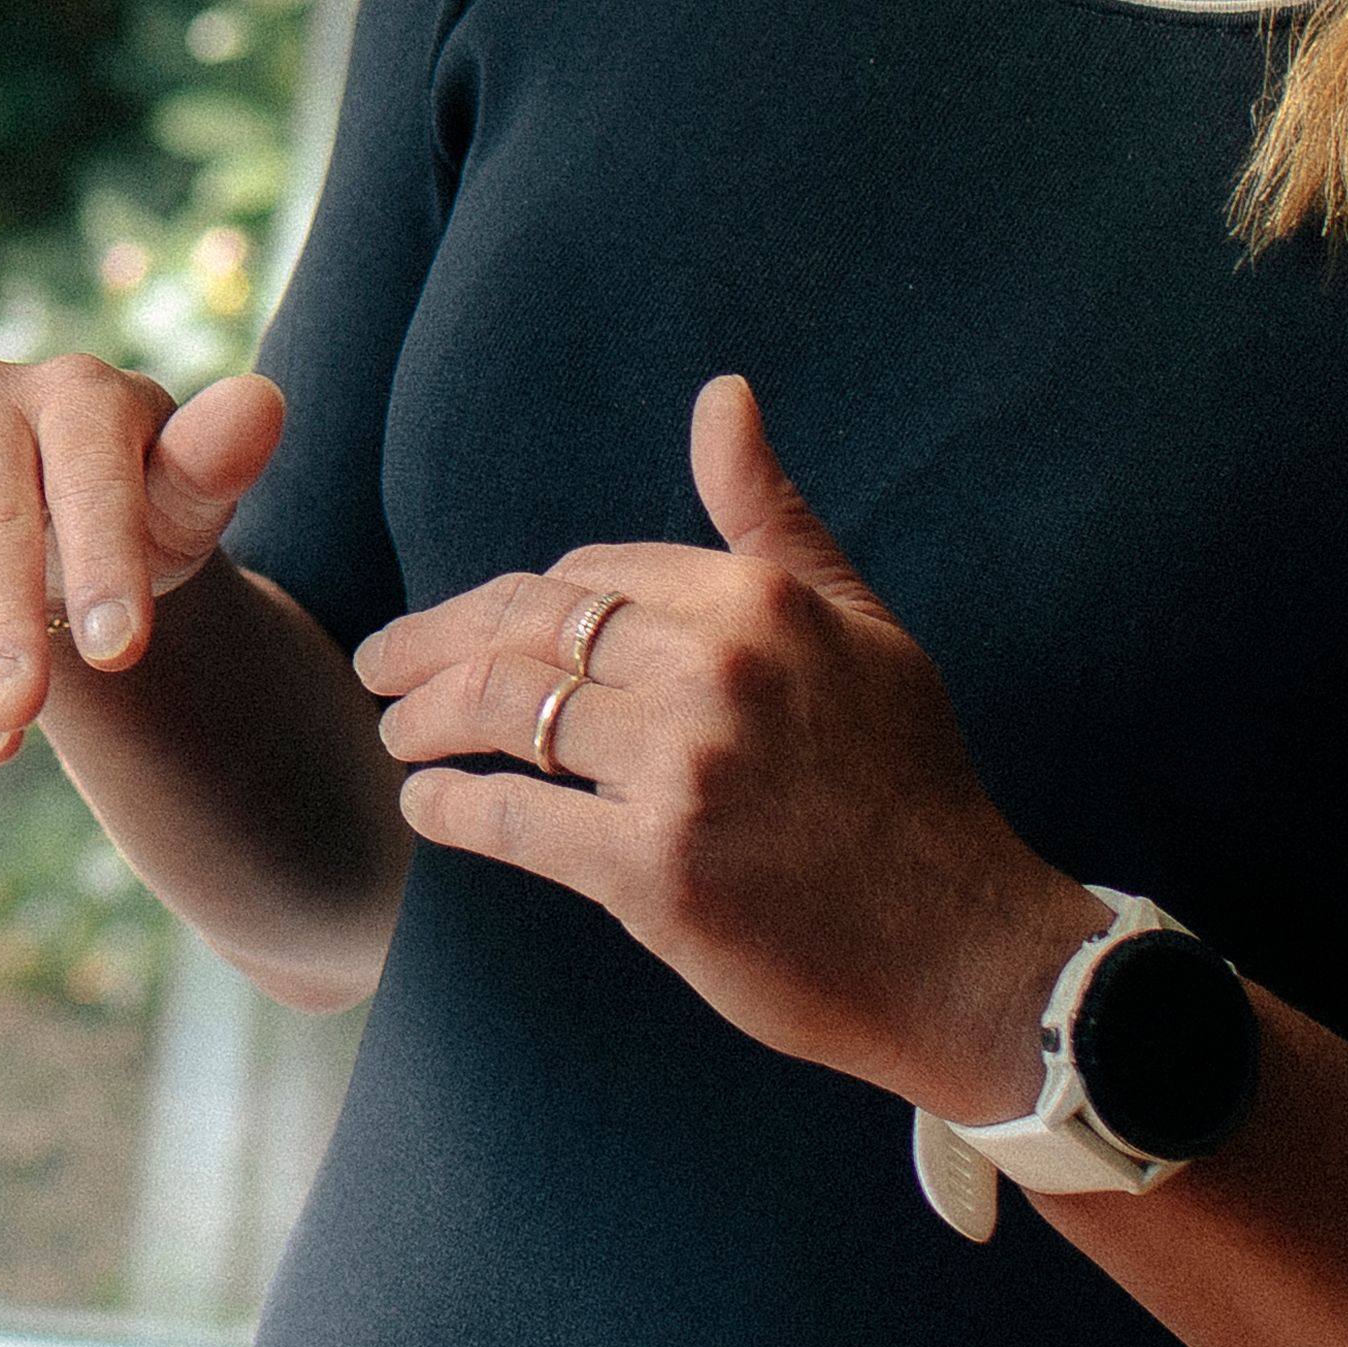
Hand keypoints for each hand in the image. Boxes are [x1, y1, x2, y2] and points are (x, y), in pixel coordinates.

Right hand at [0, 351, 292, 765]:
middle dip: (2, 620)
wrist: (61, 526)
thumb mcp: (184, 502)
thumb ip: (214, 464)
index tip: (121, 653)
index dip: (102, 558)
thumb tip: (261, 405)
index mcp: (75, 390)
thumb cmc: (138, 514)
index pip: (86, 470)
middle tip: (20, 712)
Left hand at [357, 374, 1096, 1116]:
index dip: (520, 606)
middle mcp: (715, 668)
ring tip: (395, 732)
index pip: (585, 574)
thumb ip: (771, 515)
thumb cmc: (910, 788)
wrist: (968, 953)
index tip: (482, 632)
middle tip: (379, 664)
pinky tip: (427, 805)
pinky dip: (448, 807)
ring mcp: (681, 768)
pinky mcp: (653, 870)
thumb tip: (721, 393)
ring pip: (500, 711)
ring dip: (421, 718)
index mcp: (757, 600)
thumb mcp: (859, 627)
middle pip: (523, 628)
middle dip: (430, 642)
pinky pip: (508, 817)